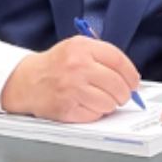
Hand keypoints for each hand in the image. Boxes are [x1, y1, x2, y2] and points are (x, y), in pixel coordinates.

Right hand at [0, 35, 139, 121]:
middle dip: (124, 94)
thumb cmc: (57, 64)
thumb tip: (131, 76)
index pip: (119, 61)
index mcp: (82, 47)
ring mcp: (71, 89)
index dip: (132, 75)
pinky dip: (96, 113)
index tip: (134, 82)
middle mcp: (77, 67)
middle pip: (117, 85)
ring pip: (109, 103)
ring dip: (110, 105)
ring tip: (100, 99)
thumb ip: (103, 55)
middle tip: (121, 95)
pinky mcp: (66, 108)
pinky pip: (94, 115)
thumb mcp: (78, 46)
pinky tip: (87, 104)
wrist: (27, 80)